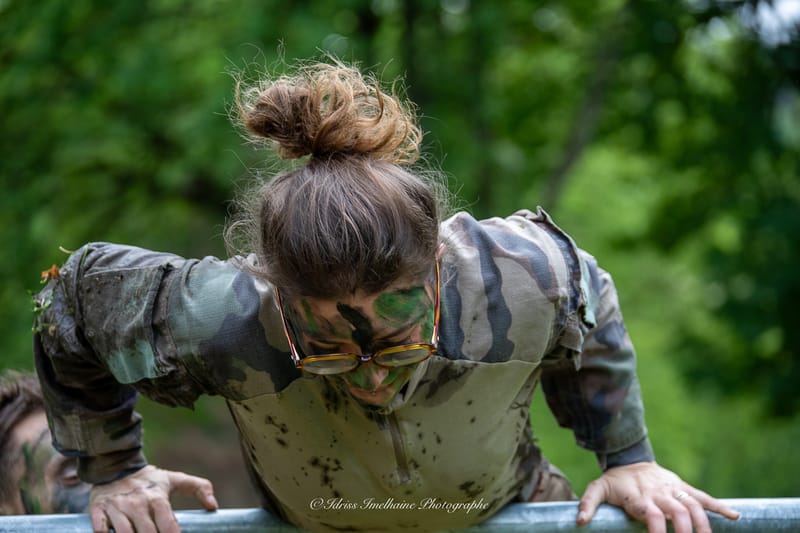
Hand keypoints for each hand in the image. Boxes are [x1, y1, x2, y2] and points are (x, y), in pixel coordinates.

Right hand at [89, 465, 217, 532]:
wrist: (117, 466)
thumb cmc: (149, 480)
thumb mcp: (175, 480)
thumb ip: (198, 488)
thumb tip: (213, 506)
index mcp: (157, 498)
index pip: (168, 524)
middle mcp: (138, 504)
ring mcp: (117, 507)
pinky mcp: (98, 509)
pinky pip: (100, 528)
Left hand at [576, 462, 739, 532]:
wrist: (629, 458)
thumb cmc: (614, 481)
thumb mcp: (597, 489)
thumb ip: (588, 504)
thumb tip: (580, 522)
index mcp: (640, 497)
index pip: (653, 515)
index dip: (659, 531)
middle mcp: (660, 493)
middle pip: (679, 512)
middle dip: (687, 531)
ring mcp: (674, 489)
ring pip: (694, 505)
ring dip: (705, 524)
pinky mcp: (683, 487)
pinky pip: (703, 496)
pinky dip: (719, 506)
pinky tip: (735, 517)